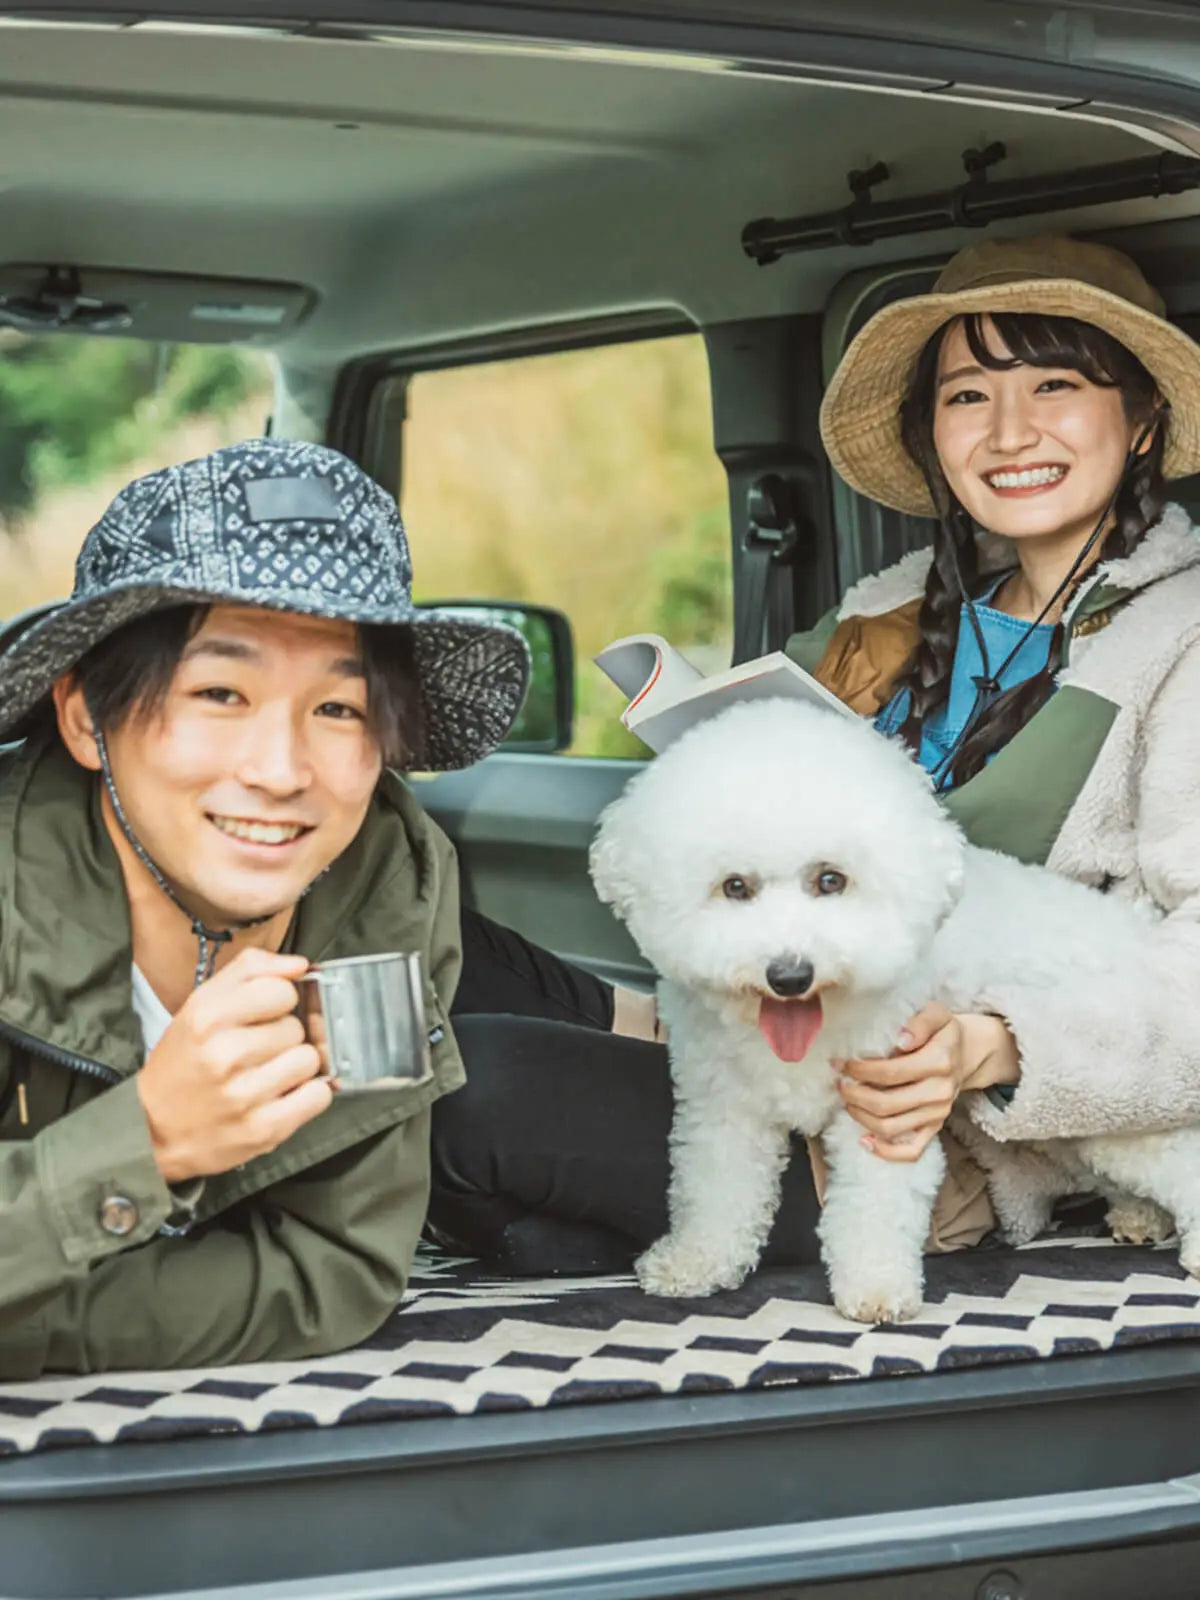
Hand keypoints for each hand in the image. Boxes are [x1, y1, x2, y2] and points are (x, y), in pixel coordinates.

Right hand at [137, 948, 331, 1184]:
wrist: (155, 1130)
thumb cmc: (186, 1063)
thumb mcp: (201, 1005)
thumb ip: (250, 971)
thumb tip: (300, 964)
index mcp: (206, 1018)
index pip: (281, 990)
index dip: (278, 1001)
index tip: (264, 1013)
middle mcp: (224, 1055)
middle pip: (296, 1027)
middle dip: (283, 1037)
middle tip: (258, 1051)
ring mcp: (244, 1095)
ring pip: (309, 1060)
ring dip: (296, 1067)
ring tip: (269, 1073)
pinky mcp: (263, 1129)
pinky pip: (318, 1096)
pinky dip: (308, 1095)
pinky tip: (284, 1095)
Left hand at [837, 1003, 1018, 1162]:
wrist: (968, 1053)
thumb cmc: (944, 1033)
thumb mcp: (937, 1014)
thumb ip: (920, 1022)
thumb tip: (901, 1039)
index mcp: (939, 1062)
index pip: (890, 1072)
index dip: (859, 1070)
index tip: (840, 1063)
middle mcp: (939, 1092)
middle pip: (886, 1104)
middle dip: (854, 1094)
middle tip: (839, 1083)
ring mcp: (937, 1114)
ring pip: (891, 1128)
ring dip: (861, 1116)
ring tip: (847, 1100)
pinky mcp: (935, 1128)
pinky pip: (912, 1151)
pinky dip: (886, 1152)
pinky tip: (864, 1141)